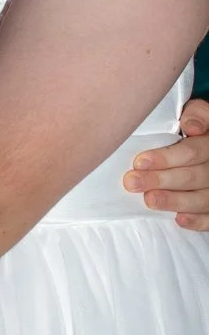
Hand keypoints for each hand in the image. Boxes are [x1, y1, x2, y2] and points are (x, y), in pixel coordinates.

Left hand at [122, 98, 208, 229]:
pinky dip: (198, 221)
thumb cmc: (196, 130)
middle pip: (194, 177)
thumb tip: (191, 126)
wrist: (206, 151)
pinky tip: (179, 220)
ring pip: (203, 199)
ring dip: (175, 201)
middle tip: (133, 182)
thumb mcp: (199, 114)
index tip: (140, 162)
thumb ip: (196, 114)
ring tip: (150, 200)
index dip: (167, 158)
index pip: (193, 152)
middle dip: (162, 180)